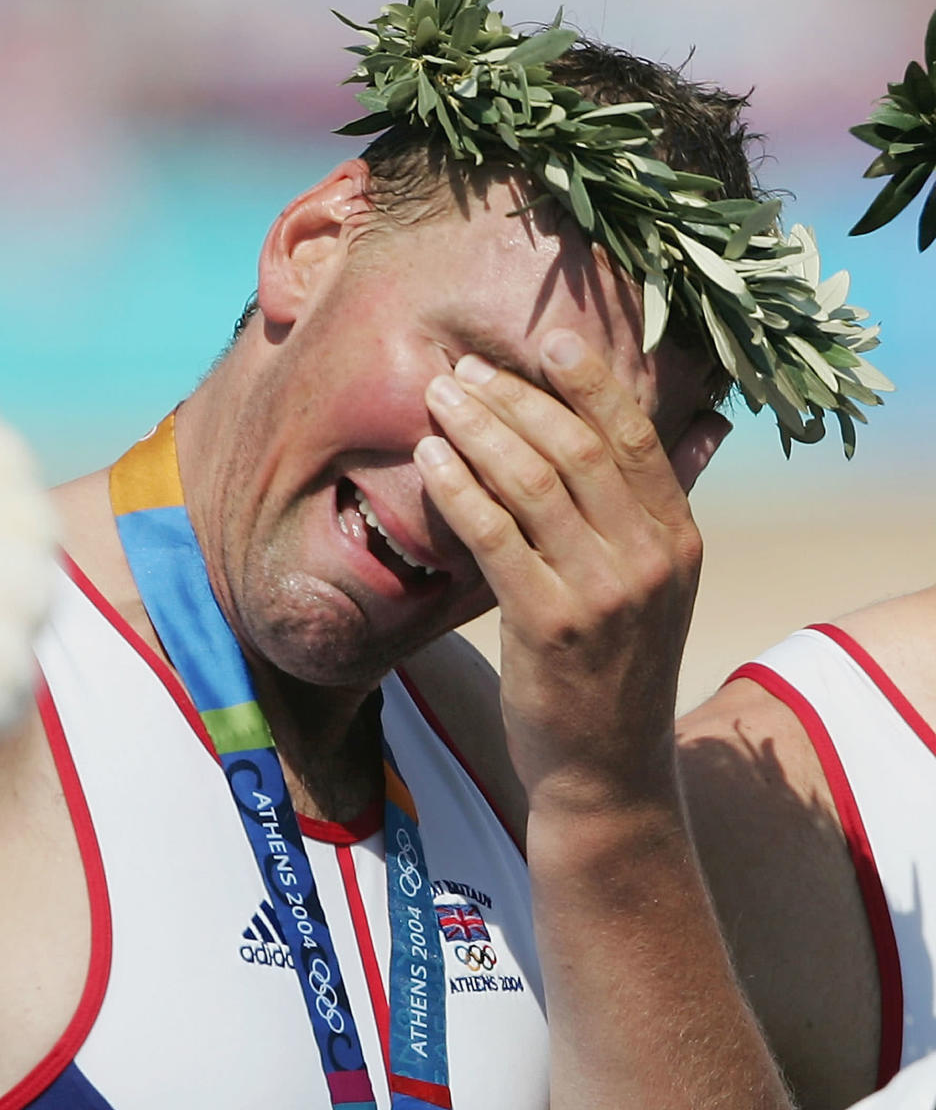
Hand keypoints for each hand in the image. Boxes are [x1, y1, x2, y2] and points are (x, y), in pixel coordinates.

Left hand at [415, 330, 727, 815]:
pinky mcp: (551, 625)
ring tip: (439, 399)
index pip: (635, 435)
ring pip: (532, 481)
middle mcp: (650, 558)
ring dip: (478, 429)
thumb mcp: (656, 589)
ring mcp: (603, 592)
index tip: (545, 339)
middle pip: (576, 447)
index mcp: (679, 538)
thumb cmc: (617, 671)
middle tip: (463, 371)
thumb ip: (649, 513)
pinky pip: (496, 536)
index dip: (588, 380)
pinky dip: (460, 488)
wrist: (608, 770)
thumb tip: (674, 431)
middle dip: (513, 397)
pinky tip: (431, 461)